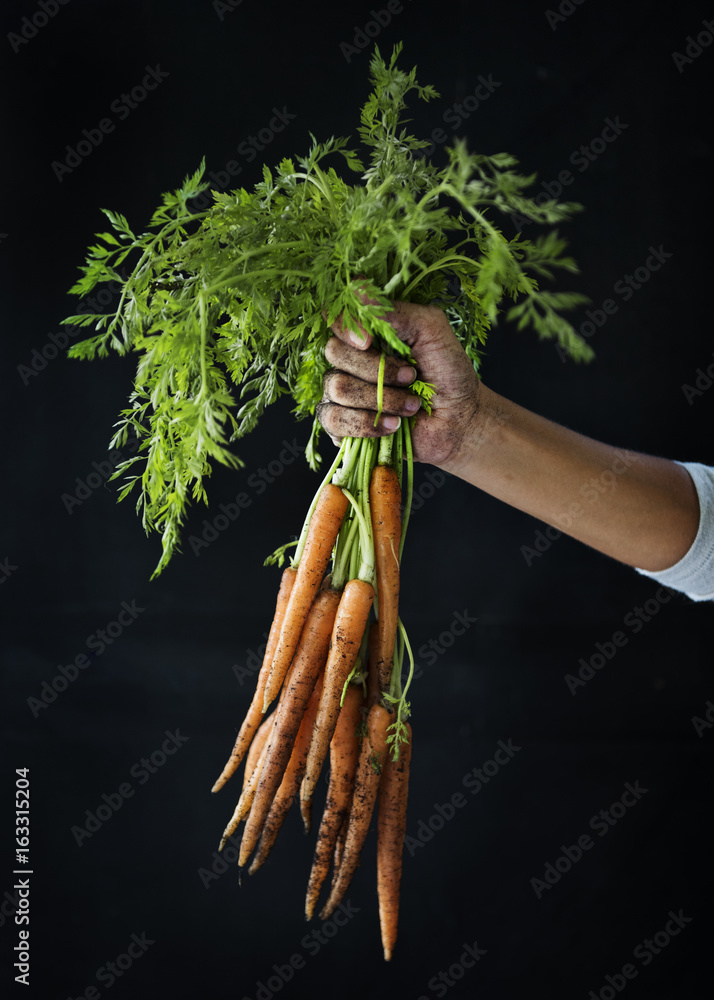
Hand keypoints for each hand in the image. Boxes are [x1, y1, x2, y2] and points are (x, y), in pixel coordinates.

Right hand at [317, 300, 481, 468]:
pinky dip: (367, 424)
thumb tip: (358, 295)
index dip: (345, 326)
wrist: (458, 419)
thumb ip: (397, 312)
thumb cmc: (447, 372)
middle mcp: (349, 359)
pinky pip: (334, 419)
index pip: (335, 316)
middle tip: (411, 379)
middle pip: (335, 353)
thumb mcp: (432, 330)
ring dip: (381, 400)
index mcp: (367, 331)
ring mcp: (341, 392)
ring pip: (337, 388)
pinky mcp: (341, 425)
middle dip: (378, 371)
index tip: (369, 341)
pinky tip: (393, 425)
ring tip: (411, 407)